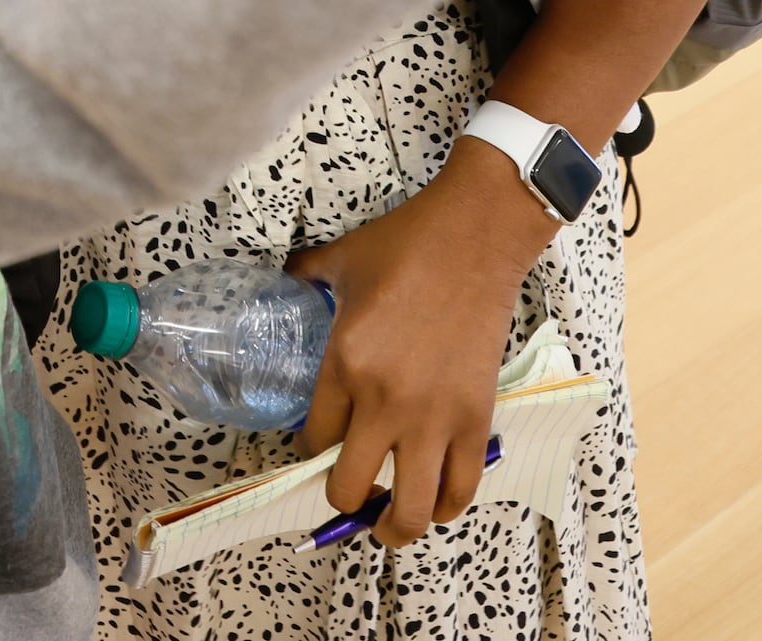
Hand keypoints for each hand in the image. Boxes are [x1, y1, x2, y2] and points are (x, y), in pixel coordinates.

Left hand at [283, 142, 554, 547]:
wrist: (475, 235)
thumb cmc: (408, 243)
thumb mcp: (341, 259)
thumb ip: (306, 278)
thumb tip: (285, 280)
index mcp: (344, 365)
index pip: (312, 442)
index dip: (309, 454)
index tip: (316, 451)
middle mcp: (384, 402)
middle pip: (349, 489)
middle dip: (343, 500)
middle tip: (350, 492)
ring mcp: (434, 417)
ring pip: (411, 511)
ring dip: (394, 526)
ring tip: (389, 522)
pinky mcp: (476, 418)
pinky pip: (462, 489)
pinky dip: (448, 506)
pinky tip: (437, 499)